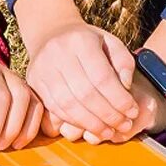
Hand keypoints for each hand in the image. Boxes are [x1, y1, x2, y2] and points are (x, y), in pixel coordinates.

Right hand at [25, 20, 145, 141]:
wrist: (52, 34)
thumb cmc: (88, 42)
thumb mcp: (111, 43)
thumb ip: (123, 64)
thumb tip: (125, 88)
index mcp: (81, 40)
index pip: (102, 77)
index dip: (119, 99)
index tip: (132, 112)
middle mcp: (58, 53)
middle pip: (85, 94)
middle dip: (107, 115)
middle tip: (123, 125)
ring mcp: (42, 69)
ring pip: (68, 105)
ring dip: (91, 123)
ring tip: (109, 131)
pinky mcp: (33, 83)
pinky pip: (55, 109)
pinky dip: (74, 122)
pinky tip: (90, 127)